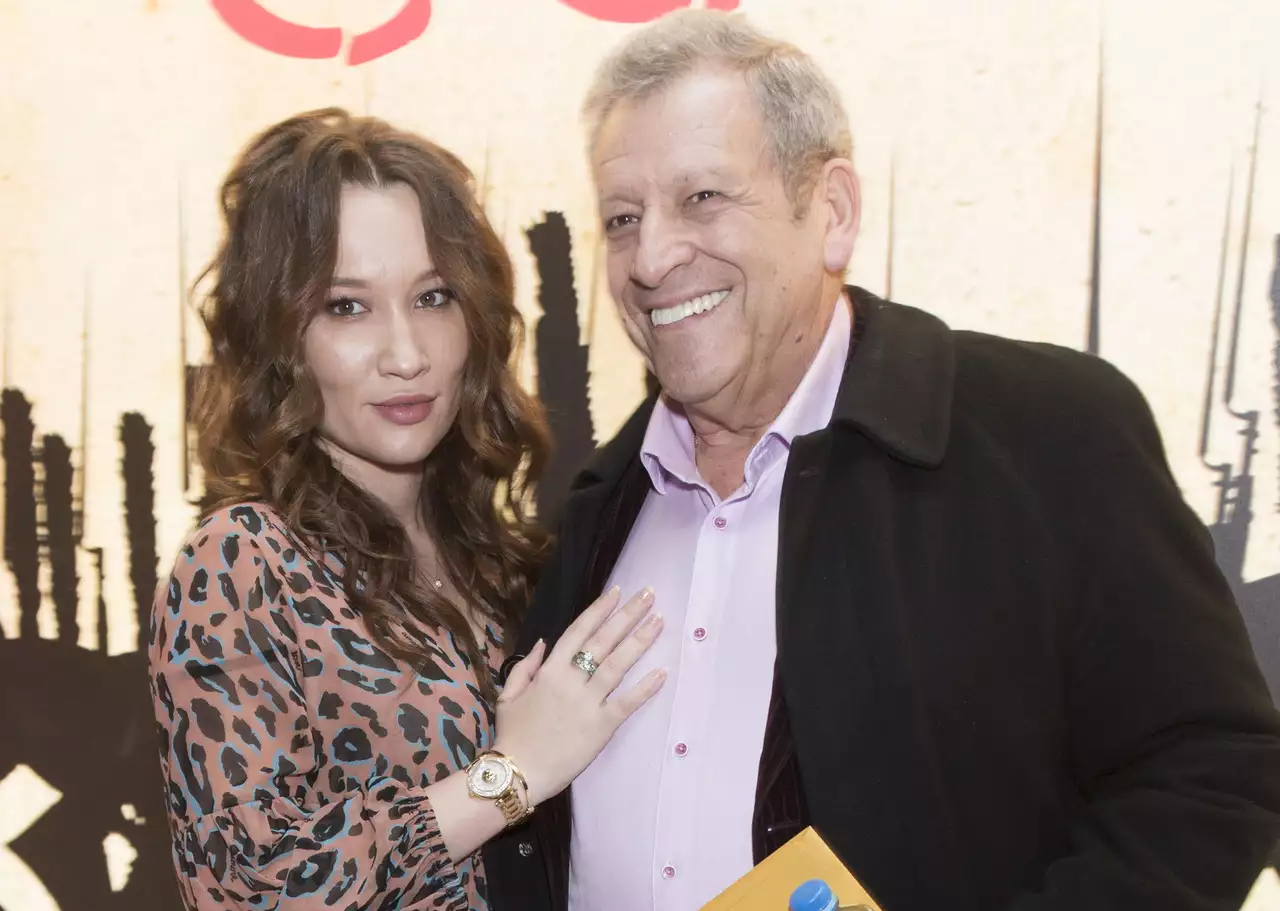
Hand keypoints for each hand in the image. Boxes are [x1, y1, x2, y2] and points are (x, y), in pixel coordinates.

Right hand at [493, 586, 665, 806]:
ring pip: (618, 664)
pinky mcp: (602, 726)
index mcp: (549, 670)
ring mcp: (588, 702)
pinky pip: (627, 702)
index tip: (616, 591)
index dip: (599, 610)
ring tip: (659, 621)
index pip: (579, 631)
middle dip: (628, 615)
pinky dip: (646, 687)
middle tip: (649, 595)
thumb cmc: (512, 735)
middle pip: (604, 640)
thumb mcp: (508, 695)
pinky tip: (662, 672)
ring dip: (640, 641)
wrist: (517, 774)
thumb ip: (525, 667)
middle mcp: (571, 680)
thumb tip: (544, 642)